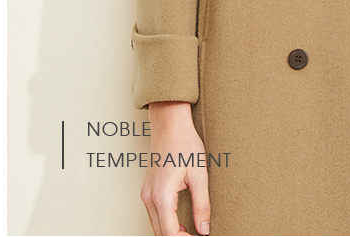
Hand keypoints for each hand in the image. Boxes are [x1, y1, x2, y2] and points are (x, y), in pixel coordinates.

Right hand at [140, 101, 210, 235]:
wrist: (170, 124)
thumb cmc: (184, 144)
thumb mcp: (199, 175)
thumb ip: (201, 205)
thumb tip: (204, 229)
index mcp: (162, 196)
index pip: (170, 233)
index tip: (199, 236)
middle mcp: (150, 197)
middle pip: (160, 232)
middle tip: (196, 234)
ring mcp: (146, 193)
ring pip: (155, 224)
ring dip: (170, 231)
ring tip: (190, 230)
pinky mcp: (147, 188)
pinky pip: (153, 213)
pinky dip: (164, 221)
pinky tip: (179, 219)